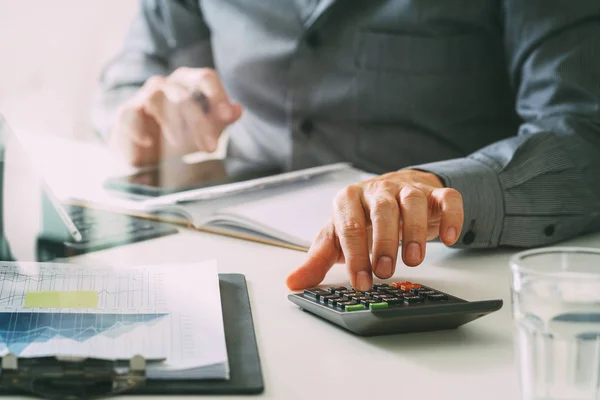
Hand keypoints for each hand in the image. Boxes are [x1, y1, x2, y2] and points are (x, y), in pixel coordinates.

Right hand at [110, 67, 241, 165]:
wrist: (151, 150)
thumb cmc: (184, 132)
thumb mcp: (208, 128)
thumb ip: (221, 118)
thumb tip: (237, 110)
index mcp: (189, 82)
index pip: (205, 77)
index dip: (217, 95)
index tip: (226, 116)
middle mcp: (167, 84)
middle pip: (183, 94)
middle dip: (199, 122)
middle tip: (210, 147)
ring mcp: (144, 96)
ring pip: (157, 99)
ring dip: (171, 122)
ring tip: (180, 145)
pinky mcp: (126, 113)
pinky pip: (130, 114)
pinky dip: (138, 128)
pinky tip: (149, 142)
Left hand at [286, 170, 463, 290]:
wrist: (390, 192)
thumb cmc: (361, 219)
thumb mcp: (336, 238)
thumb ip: (317, 260)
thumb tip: (293, 283)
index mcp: (348, 200)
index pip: (349, 225)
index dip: (355, 255)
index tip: (361, 281)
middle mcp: (377, 190)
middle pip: (381, 210)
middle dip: (383, 242)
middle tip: (385, 271)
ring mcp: (407, 189)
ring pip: (412, 202)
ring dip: (414, 231)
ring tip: (413, 260)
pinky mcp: (434, 193)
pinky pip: (447, 198)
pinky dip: (451, 216)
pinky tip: (449, 239)